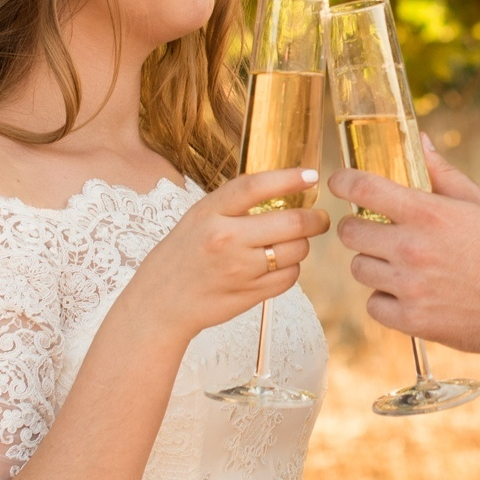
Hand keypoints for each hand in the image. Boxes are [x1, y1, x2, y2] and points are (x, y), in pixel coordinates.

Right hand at [125, 169, 323, 342]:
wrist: (160, 303)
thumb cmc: (182, 255)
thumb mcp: (198, 217)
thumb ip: (234, 203)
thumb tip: (284, 187)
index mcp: (209, 212)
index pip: (255, 186)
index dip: (289, 178)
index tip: (311, 175)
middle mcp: (226, 239)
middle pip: (290, 223)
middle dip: (314, 219)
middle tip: (319, 218)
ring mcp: (239, 269)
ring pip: (296, 251)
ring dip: (302, 245)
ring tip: (292, 243)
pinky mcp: (250, 295)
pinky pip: (290, 277)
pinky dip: (292, 269)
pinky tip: (278, 265)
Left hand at [332, 138, 479, 354]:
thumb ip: (443, 173)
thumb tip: (421, 142)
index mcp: (428, 214)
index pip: (364, 189)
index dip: (343, 181)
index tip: (339, 182)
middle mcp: (412, 248)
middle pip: (350, 232)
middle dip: (359, 227)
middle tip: (375, 229)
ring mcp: (409, 286)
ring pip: (359, 268)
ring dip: (373, 263)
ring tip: (397, 263)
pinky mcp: (412, 319)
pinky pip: (373, 304)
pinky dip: (384, 298)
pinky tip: (406, 292)